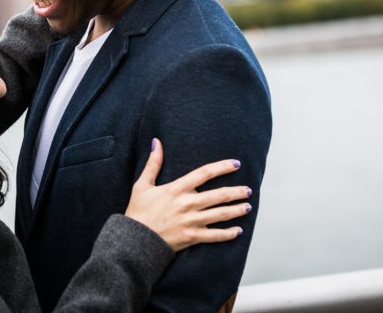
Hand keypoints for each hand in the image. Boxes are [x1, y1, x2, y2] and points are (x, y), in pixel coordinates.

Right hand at [125, 138, 251, 251]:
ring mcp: (191, 221)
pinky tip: (238, 231)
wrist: (134, 240)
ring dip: (237, 210)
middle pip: (218, 195)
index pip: (204, 173)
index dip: (222, 167)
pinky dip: (228, 234)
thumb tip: (157, 142)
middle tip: (248, 189)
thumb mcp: (142, 184)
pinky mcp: (192, 237)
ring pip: (221, 214)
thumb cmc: (138, 212)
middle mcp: (187, 204)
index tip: (235, 164)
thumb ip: (153, 163)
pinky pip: (215, 236)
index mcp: (177, 189)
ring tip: (247, 206)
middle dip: (236, 191)